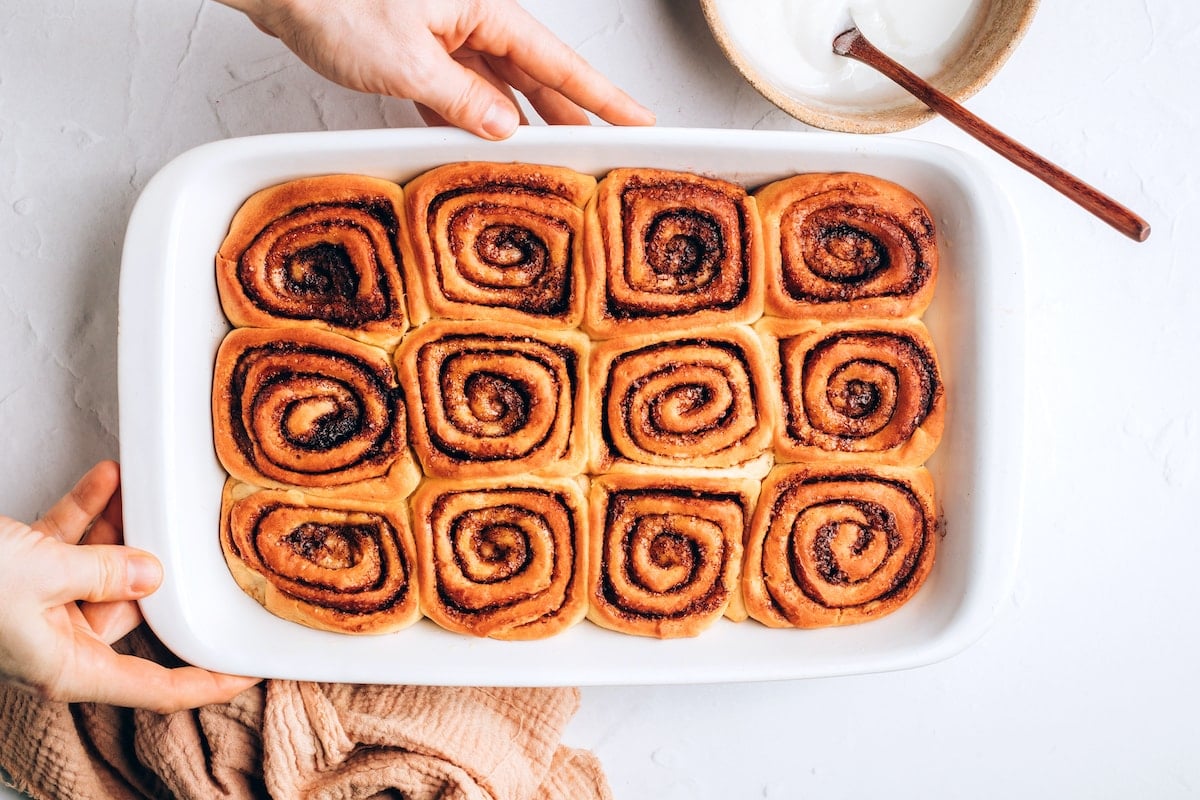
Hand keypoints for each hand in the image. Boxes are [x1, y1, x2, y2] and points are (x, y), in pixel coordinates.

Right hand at [0, 461, 258, 712]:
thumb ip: (106, 571)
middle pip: (133, 611)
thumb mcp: (40, 574)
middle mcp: (56, 641)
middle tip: (194, 536)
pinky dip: (89, 511)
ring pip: (102, 569)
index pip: (156, 688)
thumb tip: (152, 573)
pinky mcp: (19, 573)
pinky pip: (67, 543)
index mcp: (67, 666)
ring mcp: (37, 607)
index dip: (205, 684)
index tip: (248, 672)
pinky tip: (109, 477)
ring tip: (147, 491)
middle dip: (159, 568)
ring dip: (124, 529)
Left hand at [216, 0, 654, 138]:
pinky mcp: (417, 47)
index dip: (602, 96)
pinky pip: (457, 88)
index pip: (558, 62)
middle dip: (568, 114)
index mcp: (483, 9)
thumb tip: (505, 128)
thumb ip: (462, 100)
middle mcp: (471, 17)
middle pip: (535, 76)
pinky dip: (468, 117)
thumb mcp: (407, 62)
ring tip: (546, 157)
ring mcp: (444, 33)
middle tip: (603, 149)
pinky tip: (476, 142)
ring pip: (496, 86)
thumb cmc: (335, 3)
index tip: (638, 119)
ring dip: (516, 122)